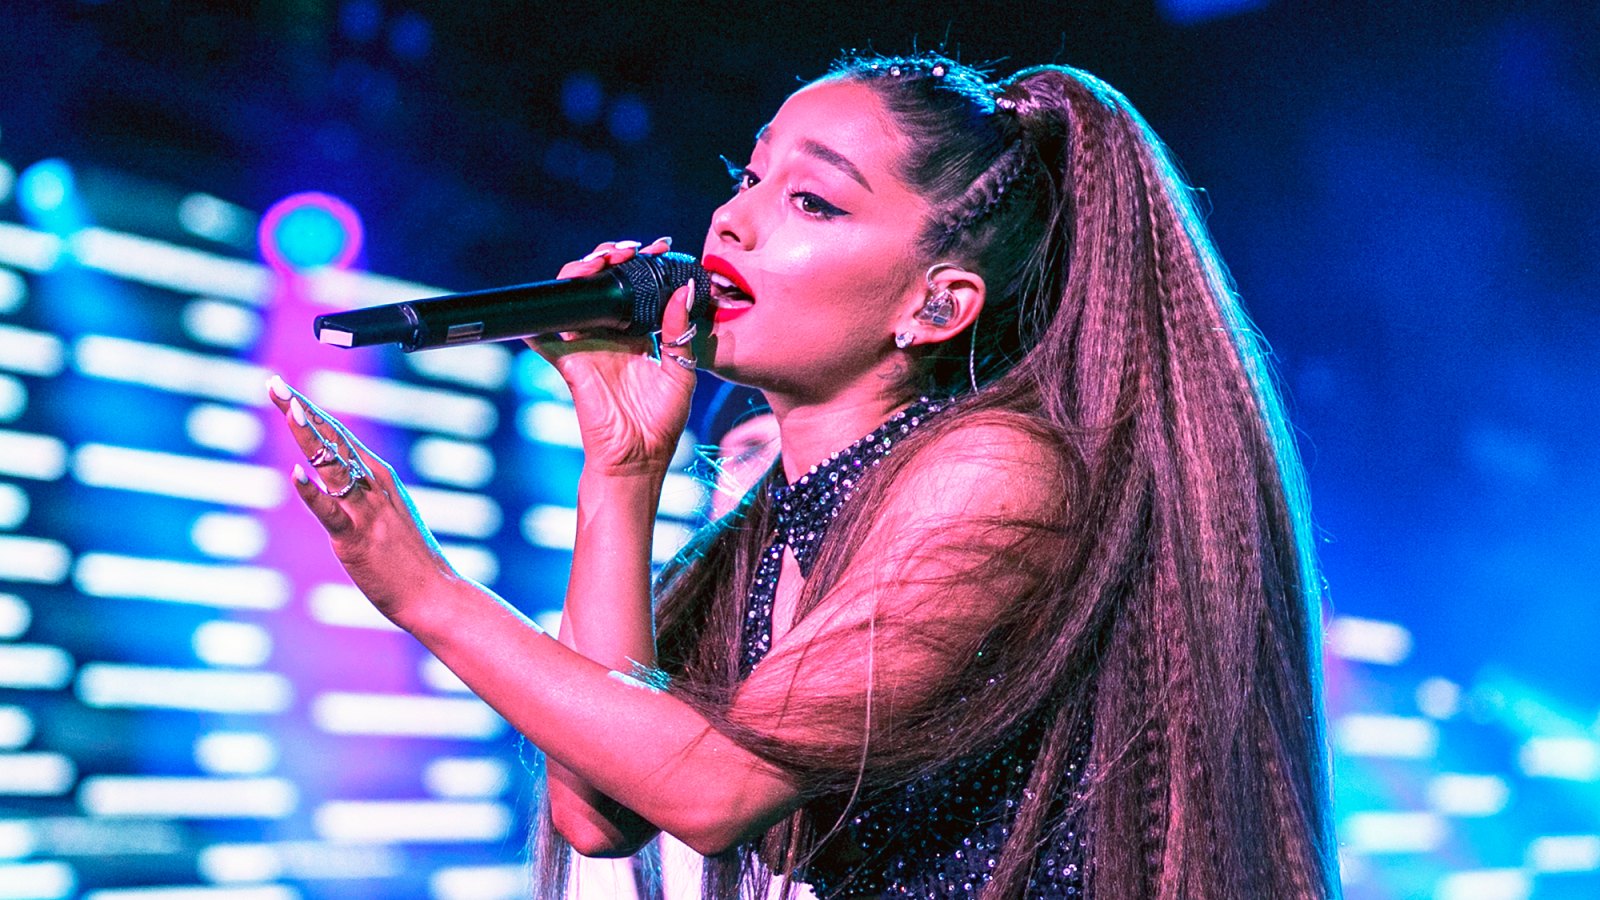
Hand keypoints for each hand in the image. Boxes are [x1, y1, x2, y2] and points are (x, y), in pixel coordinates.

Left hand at [267, 375, 455, 623]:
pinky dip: (312, 492)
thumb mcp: (387, 514)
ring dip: (309, 436)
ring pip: (332, 466)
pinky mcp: (355, 538)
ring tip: (289, 409)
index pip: (338, 434)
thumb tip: (331, 480)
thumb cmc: (409, 559)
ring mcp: (365, 510)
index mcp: (379, 476)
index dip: (310, 409)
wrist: (433, 593)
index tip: (284, 389)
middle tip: (274, 384)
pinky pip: (330, 511)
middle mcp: (373, 485)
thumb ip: (361, 494)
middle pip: (332, 439)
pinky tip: (295, 474)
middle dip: (301, 410)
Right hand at [528, 237, 699, 477]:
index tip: (659, 248)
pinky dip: (540, 320)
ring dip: (582, 272)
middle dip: (610, 258)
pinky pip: (545, 337)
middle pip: (601, 284)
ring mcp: (586, 346)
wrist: (636, 459)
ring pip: (575, 297)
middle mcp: (610, 335)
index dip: (643, 265)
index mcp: (637, 335)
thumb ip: (679, 333)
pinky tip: (555, 301)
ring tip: (601, 262)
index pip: (636, 289)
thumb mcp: (681, 373)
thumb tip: (683, 291)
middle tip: (627, 251)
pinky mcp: (569, 362)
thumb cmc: (660, 423)